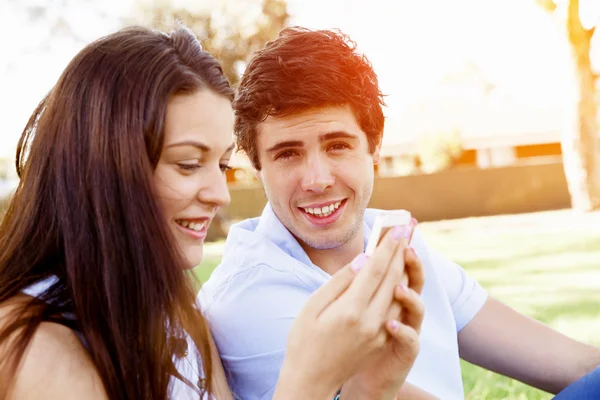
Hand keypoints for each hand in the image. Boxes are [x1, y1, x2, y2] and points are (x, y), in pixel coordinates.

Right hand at [273, 228, 411, 399]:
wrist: (311, 380)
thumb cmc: (304, 341)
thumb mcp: (312, 307)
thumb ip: (338, 283)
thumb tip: (362, 261)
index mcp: (350, 310)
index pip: (376, 270)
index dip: (388, 247)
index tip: (397, 228)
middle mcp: (370, 322)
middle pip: (392, 279)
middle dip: (401, 251)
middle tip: (408, 229)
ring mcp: (378, 334)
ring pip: (399, 294)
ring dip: (405, 269)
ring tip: (407, 247)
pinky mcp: (381, 341)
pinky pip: (396, 310)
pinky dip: (401, 290)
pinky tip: (401, 277)